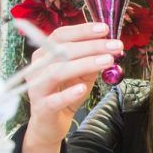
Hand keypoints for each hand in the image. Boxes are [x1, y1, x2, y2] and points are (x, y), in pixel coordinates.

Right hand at [24, 22, 122, 147]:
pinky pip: (54, 100)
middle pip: (62, 51)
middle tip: (115, 46)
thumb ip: (92, 60)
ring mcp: (37, 88)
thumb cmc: (65, 93)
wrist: (51, 123)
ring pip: (58, 72)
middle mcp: (37, 68)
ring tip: (107, 61)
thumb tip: (111, 46)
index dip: (82, 30)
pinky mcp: (42, 108)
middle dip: (91, 46)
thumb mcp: (81, 74)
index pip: (61, 36)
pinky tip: (83, 88)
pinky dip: (68, 93)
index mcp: (45, 54)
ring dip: (84, 64)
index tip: (105, 29)